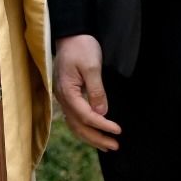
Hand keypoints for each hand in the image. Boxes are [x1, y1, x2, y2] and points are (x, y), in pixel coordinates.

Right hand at [53, 34, 120, 150]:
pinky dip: (84, 128)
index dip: (102, 125)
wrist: (71, 34)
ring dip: (90, 137)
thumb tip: (102, 112)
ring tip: (106, 146)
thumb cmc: (81, 47)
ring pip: (74, 124)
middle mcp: (62, 97)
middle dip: (96, 137)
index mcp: (67, 91)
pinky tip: (94, 132)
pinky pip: (74, 117)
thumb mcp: (92, 66)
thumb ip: (96, 91)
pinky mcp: (67, 95)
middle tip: (114, 146)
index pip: (85, 115)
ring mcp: (63, 97)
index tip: (118, 130)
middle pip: (78, 125)